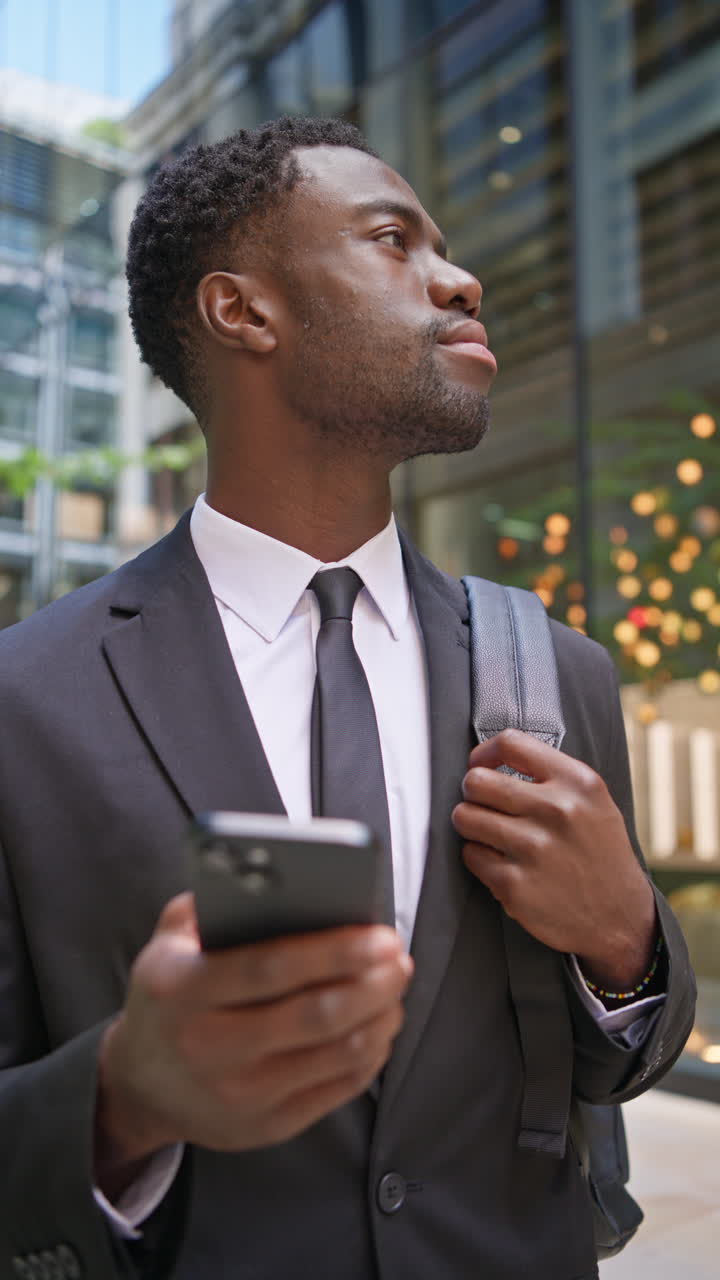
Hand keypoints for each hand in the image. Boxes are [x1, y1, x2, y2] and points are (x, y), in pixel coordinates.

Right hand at [95, 894, 411, 1193]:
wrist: (140, 1086)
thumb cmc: (169, 996)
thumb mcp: (167, 941)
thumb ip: (211, 901)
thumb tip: (278, 875)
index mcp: (183, 990)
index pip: (269, 967)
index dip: (333, 951)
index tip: (380, 934)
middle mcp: (209, 1047)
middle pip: (313, 1015)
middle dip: (371, 983)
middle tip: (400, 956)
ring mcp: (239, 1095)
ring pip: (334, 1053)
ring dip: (379, 1016)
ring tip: (395, 985)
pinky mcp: (266, 1126)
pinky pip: (336, 1089)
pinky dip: (370, 1053)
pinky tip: (380, 1024)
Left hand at [452, 730, 656, 990]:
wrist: (620, 917)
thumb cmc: (600, 855)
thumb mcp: (593, 801)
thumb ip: (551, 775)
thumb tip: (494, 761)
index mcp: (577, 782)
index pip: (511, 743)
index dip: (485, 753)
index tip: (481, 765)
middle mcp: (556, 810)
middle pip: (476, 780)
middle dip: (473, 792)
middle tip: (483, 805)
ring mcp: (534, 848)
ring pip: (464, 816)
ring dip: (471, 825)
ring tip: (490, 834)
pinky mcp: (514, 884)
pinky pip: (470, 854)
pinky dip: (479, 858)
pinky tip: (501, 863)